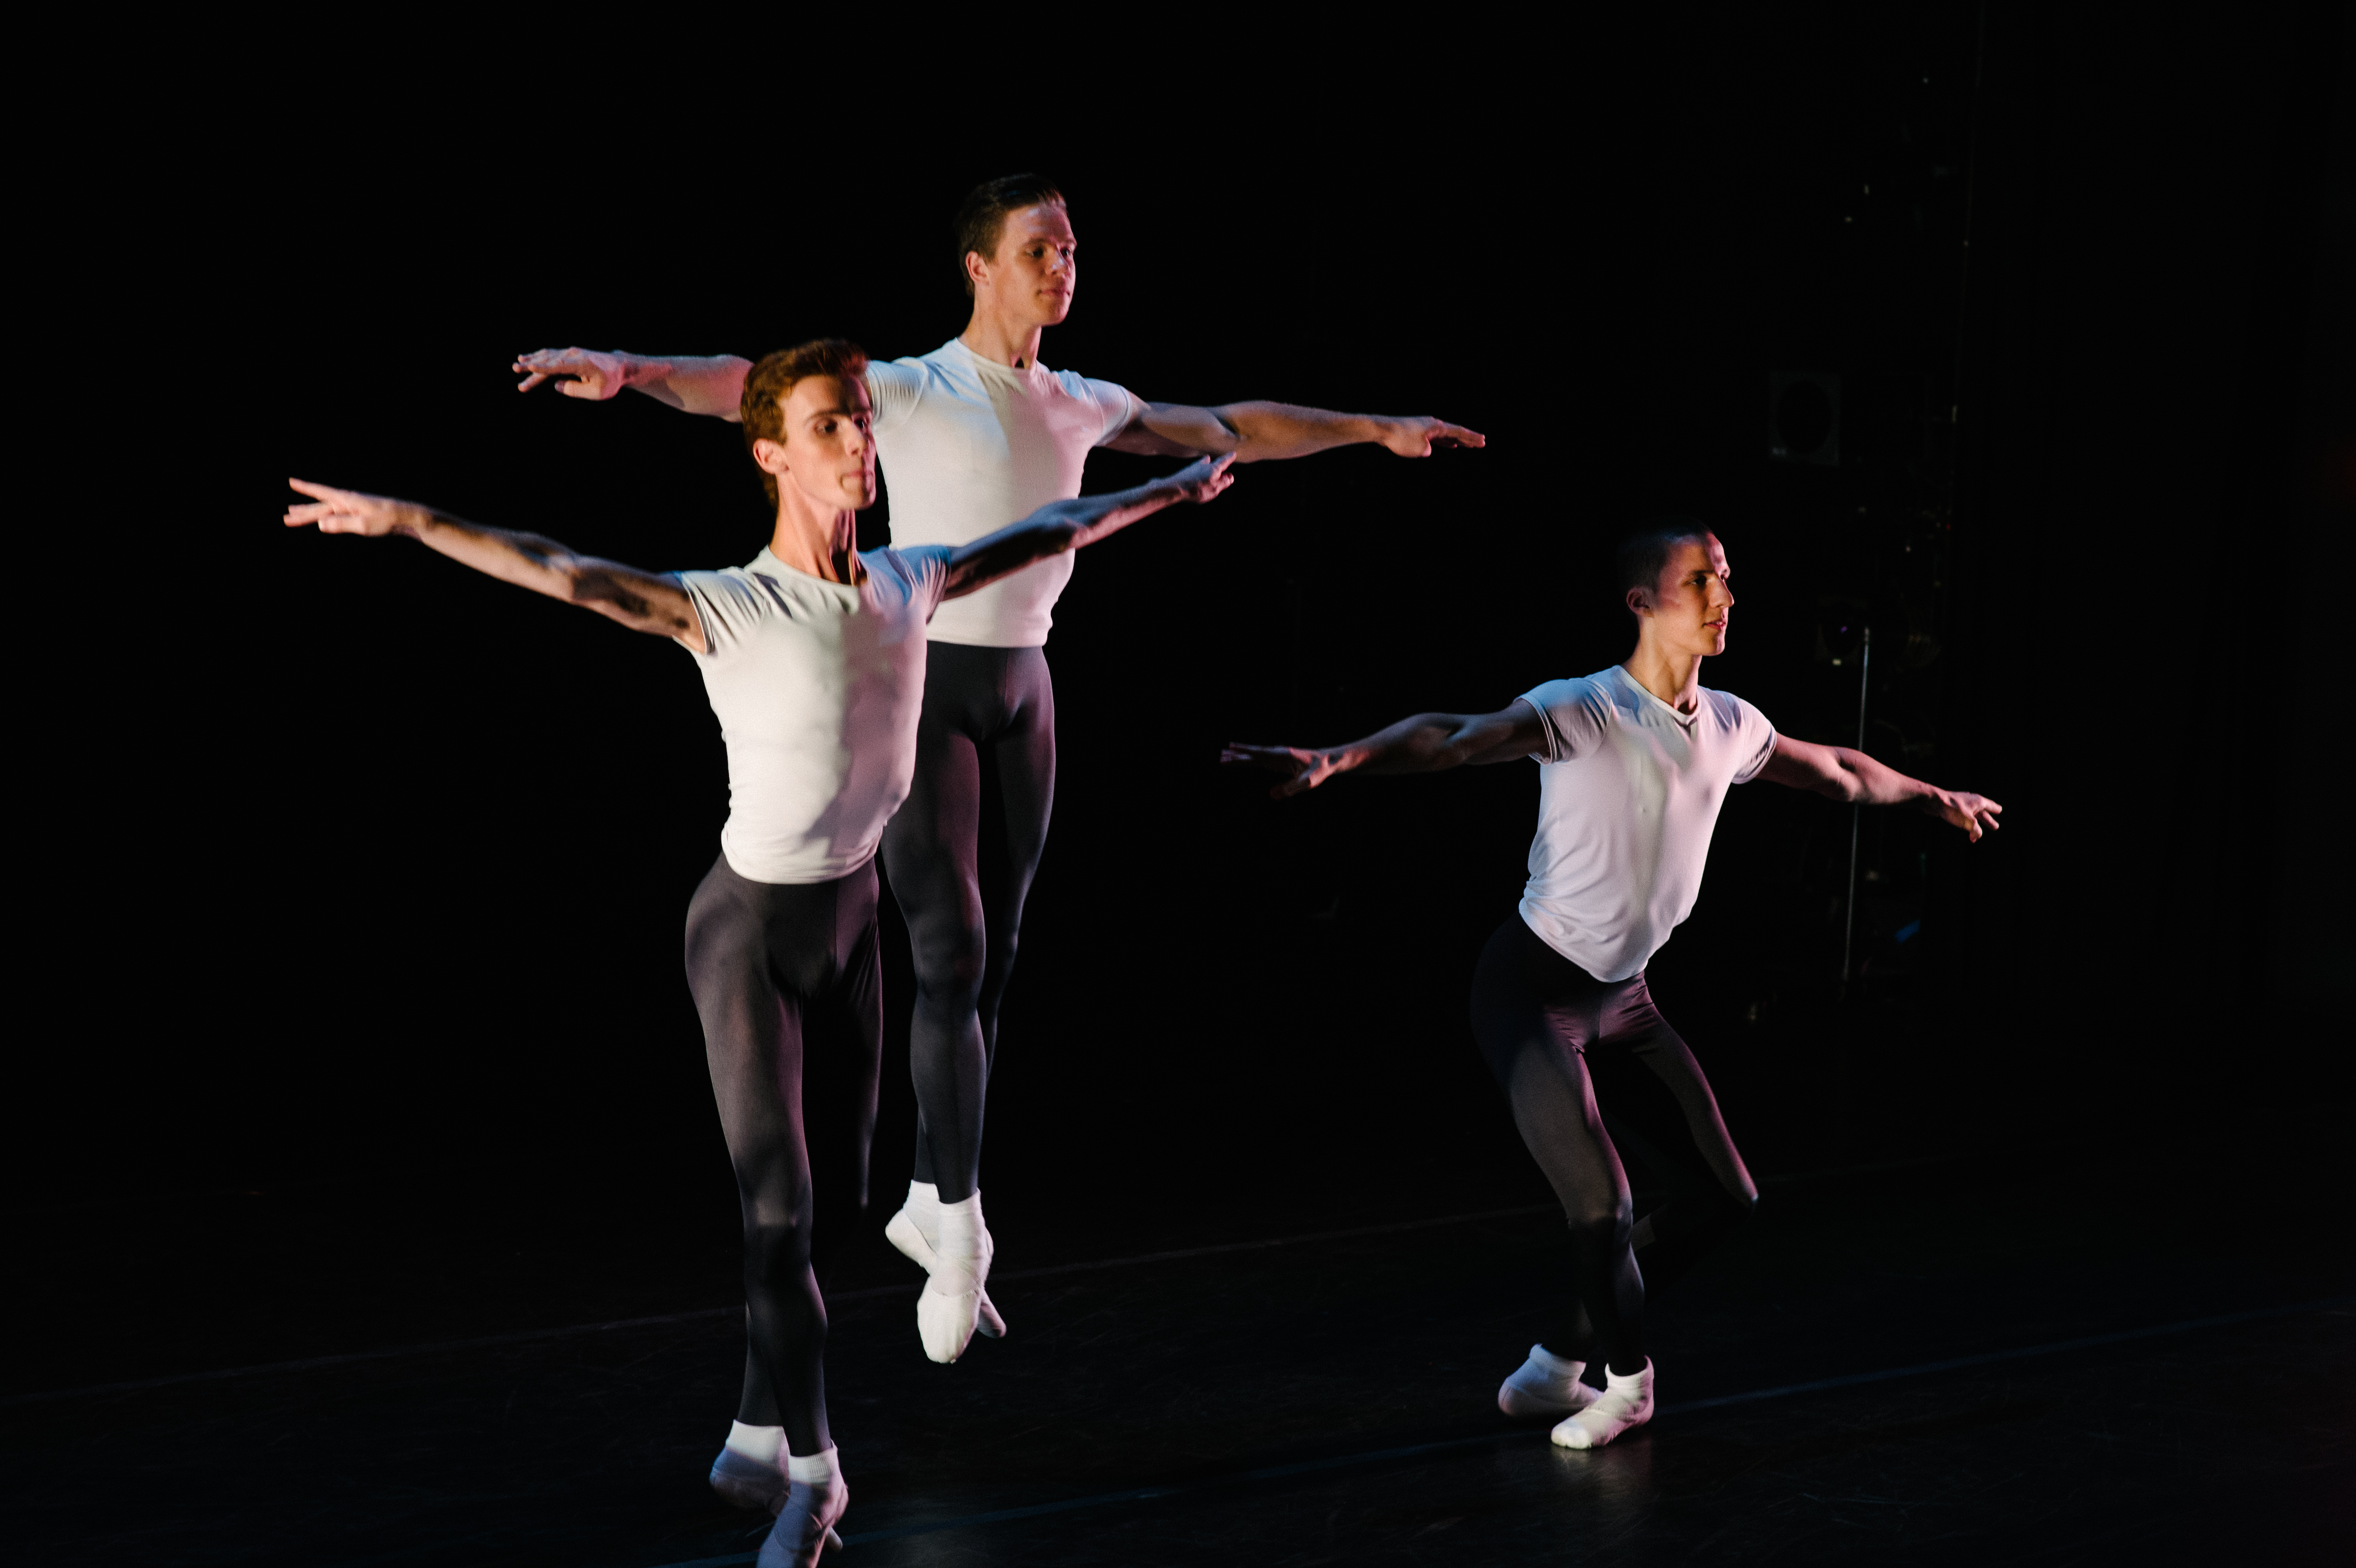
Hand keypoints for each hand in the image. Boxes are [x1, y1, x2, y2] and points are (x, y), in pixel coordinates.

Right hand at [283, 478, 425, 536]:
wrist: (407, 517)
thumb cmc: (387, 520)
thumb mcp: (364, 525)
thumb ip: (342, 524)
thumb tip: (319, 524)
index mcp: (347, 500)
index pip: (321, 493)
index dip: (306, 488)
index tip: (291, 481)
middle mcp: (348, 501)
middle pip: (320, 507)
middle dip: (303, 513)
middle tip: (286, 518)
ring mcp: (353, 507)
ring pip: (327, 511)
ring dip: (311, 514)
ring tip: (295, 514)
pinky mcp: (359, 514)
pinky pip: (337, 515)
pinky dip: (326, 518)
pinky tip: (322, 520)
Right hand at [513, 347, 630, 398]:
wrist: (619, 367)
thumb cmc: (610, 381)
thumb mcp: (597, 392)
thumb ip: (576, 390)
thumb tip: (557, 385)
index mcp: (582, 363)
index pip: (559, 365)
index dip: (544, 367)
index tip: (530, 366)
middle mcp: (574, 355)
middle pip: (549, 361)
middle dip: (531, 366)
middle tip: (515, 370)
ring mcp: (570, 353)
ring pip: (547, 357)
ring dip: (531, 362)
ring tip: (516, 367)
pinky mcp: (568, 355)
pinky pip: (550, 355)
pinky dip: (538, 357)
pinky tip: (526, 359)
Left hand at [1168, 452, 1237, 502]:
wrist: (1176, 488)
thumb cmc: (1196, 489)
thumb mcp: (1214, 489)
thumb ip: (1223, 483)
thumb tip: (1230, 478)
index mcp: (1213, 469)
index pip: (1224, 462)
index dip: (1229, 458)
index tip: (1233, 453)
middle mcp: (1204, 465)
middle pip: (1214, 463)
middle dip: (1219, 464)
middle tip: (1224, 466)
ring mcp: (1194, 467)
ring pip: (1203, 463)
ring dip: (1208, 464)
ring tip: (1209, 461)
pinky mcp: (1186, 471)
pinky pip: (1195, 468)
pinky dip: (1199, 469)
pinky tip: (1197, 471)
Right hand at [1221, 742, 1345, 797]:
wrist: (1327, 761)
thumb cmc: (1319, 769)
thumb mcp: (1308, 781)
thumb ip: (1291, 788)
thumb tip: (1271, 795)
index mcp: (1283, 755)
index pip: (1261, 753)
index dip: (1246, 751)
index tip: (1231, 747)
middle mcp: (1277, 754)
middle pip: (1253, 755)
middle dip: (1237, 756)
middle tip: (1220, 756)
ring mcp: (1276, 758)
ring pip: (1254, 758)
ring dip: (1239, 758)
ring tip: (1223, 758)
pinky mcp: (1277, 763)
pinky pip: (1259, 762)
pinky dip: (1248, 761)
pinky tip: (1240, 762)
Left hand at [1377, 415, 1486, 456]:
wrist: (1382, 429)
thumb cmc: (1400, 439)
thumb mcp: (1418, 449)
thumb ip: (1427, 449)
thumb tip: (1427, 449)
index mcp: (1436, 426)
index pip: (1458, 432)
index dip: (1471, 438)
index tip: (1482, 441)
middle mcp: (1433, 424)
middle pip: (1455, 431)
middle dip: (1468, 439)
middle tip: (1481, 444)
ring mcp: (1425, 426)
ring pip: (1446, 434)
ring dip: (1458, 440)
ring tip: (1468, 445)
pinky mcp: (1418, 430)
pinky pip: (1437, 437)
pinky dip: (1446, 441)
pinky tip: (1451, 445)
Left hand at [1923, 789, 2002, 841]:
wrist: (1933, 800)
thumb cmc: (1952, 808)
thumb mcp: (1968, 821)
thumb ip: (1976, 830)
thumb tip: (1977, 836)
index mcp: (1980, 802)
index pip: (1994, 807)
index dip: (1997, 810)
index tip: (1999, 811)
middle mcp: (1973, 802)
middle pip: (1984, 813)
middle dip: (1988, 822)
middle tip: (1995, 827)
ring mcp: (1963, 804)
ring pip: (1973, 817)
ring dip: (1975, 827)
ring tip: (1974, 836)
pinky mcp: (1954, 808)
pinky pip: (1963, 817)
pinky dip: (1966, 825)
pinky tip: (1964, 830)